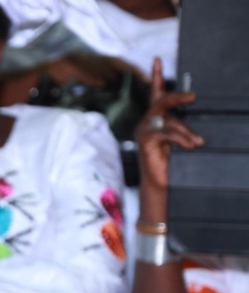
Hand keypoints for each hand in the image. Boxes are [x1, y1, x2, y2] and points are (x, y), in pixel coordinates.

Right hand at [136, 57, 203, 193]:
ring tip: (197, 142)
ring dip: (185, 131)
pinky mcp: (146, 140)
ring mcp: (145, 131)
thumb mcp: (178, 141)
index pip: (155, 94)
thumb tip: (195, 131)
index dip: (155, 76)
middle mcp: (147, 122)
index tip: (157, 60)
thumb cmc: (168, 161)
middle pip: (161, 101)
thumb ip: (182, 129)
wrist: (159, 182)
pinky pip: (167, 133)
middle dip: (177, 97)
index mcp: (155, 119)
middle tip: (193, 97)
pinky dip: (182, 139)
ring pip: (168, 120)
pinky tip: (190, 145)